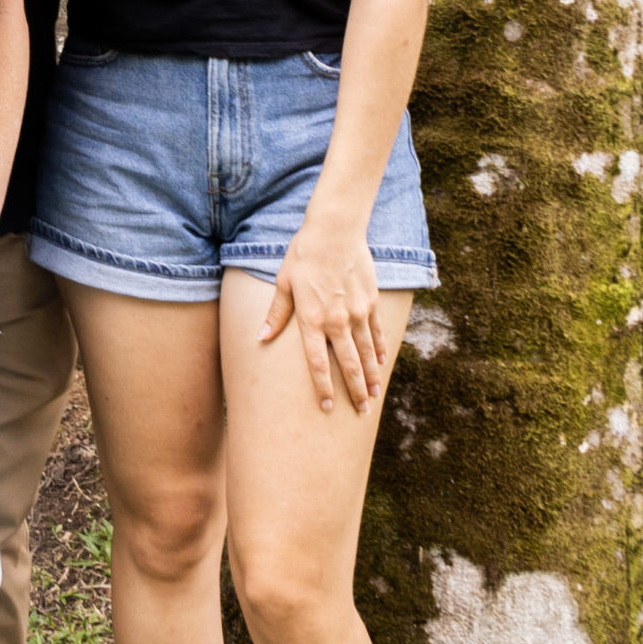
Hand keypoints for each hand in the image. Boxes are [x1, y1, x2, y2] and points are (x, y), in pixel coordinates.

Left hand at [260, 212, 387, 414]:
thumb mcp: (284, 283)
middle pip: (347, 364)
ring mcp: (357, 312)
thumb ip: (276, 314)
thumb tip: (261, 337)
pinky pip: (377, 332)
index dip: (322, 386)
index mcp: (311, 318)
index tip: (327, 406)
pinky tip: (381, 364)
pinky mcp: (371, 302)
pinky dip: (379, 350)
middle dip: (354, 391)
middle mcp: (336, 320)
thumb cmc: (303, 255)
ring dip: (370, 377)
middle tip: (362, 412)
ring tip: (373, 396)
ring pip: (366, 353)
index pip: (317, 362)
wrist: (335, 231)